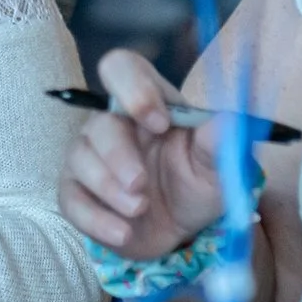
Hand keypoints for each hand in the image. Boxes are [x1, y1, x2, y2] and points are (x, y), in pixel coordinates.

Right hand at [58, 49, 227, 258]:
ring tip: (140, 210)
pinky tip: (122, 232)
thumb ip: (221, 143)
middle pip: (99, 123)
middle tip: (141, 185)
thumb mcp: (219, 167)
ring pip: (80, 160)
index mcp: (148, 102)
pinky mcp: (77, 193)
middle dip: (119, 156)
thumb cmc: (197, 184)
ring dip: (109, 189)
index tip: (159, 122)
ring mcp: (89, 158)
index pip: (123, 68)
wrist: (182, 231)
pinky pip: (71, 200)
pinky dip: (95, 219)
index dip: (133, 88)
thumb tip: (231, 121)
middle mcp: (113, 124)